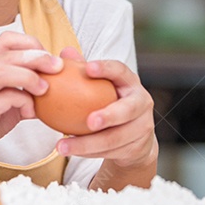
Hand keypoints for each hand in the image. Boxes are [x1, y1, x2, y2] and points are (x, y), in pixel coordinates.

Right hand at [0, 32, 63, 172]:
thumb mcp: (5, 99)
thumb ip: (24, 87)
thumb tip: (56, 80)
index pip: (6, 40)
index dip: (30, 43)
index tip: (48, 57)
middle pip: (7, 54)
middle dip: (37, 58)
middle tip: (56, 66)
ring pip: (1, 72)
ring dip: (29, 77)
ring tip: (44, 89)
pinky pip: (2, 99)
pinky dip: (22, 102)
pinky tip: (30, 111)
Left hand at [55, 47, 157, 185]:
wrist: (135, 136)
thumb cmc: (109, 102)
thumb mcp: (100, 86)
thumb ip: (82, 69)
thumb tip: (65, 52)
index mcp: (130, 83)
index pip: (121, 71)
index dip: (106, 69)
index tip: (88, 68)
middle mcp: (141, 103)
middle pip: (128, 110)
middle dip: (109, 116)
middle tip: (89, 121)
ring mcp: (142, 127)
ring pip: (115, 138)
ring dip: (88, 144)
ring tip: (62, 146)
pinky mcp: (137, 148)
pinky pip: (110, 152)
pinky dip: (89, 153)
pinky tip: (70, 151)